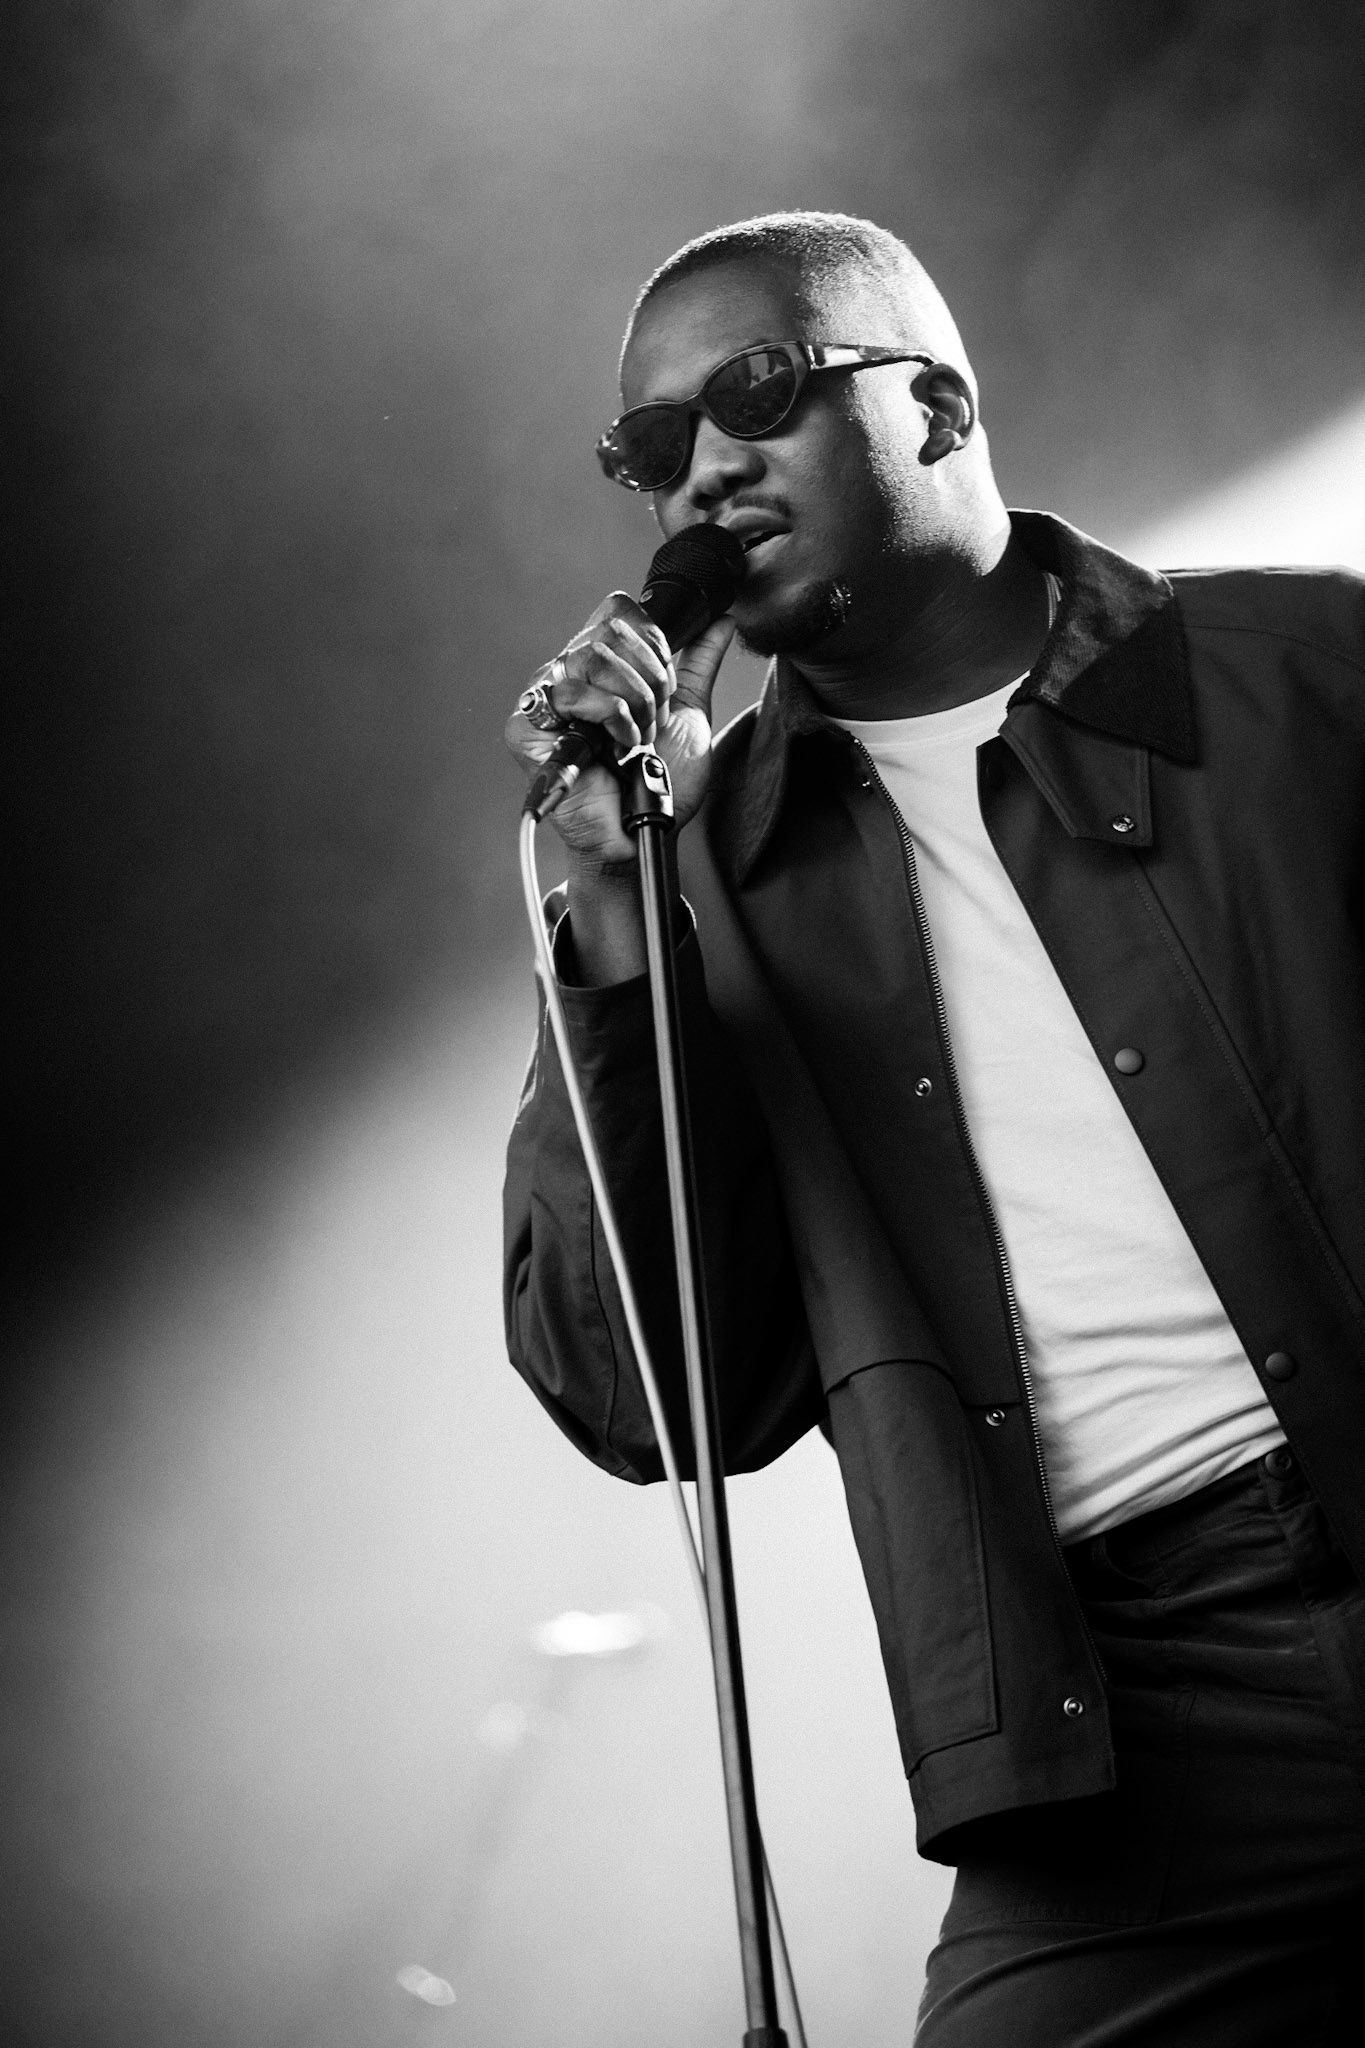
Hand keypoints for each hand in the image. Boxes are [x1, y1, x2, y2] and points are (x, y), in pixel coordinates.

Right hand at [505, 591, 736, 867]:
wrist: (647, 830)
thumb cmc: (661, 780)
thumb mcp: (687, 711)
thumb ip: (698, 662)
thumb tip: (721, 619)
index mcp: (600, 664)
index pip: (618, 611)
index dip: (652, 643)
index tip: (665, 688)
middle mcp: (568, 674)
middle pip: (610, 630)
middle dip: (648, 682)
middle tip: (652, 724)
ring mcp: (543, 699)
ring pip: (593, 656)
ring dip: (632, 704)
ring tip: (635, 739)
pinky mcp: (524, 728)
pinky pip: (571, 693)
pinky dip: (609, 719)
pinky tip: (616, 748)